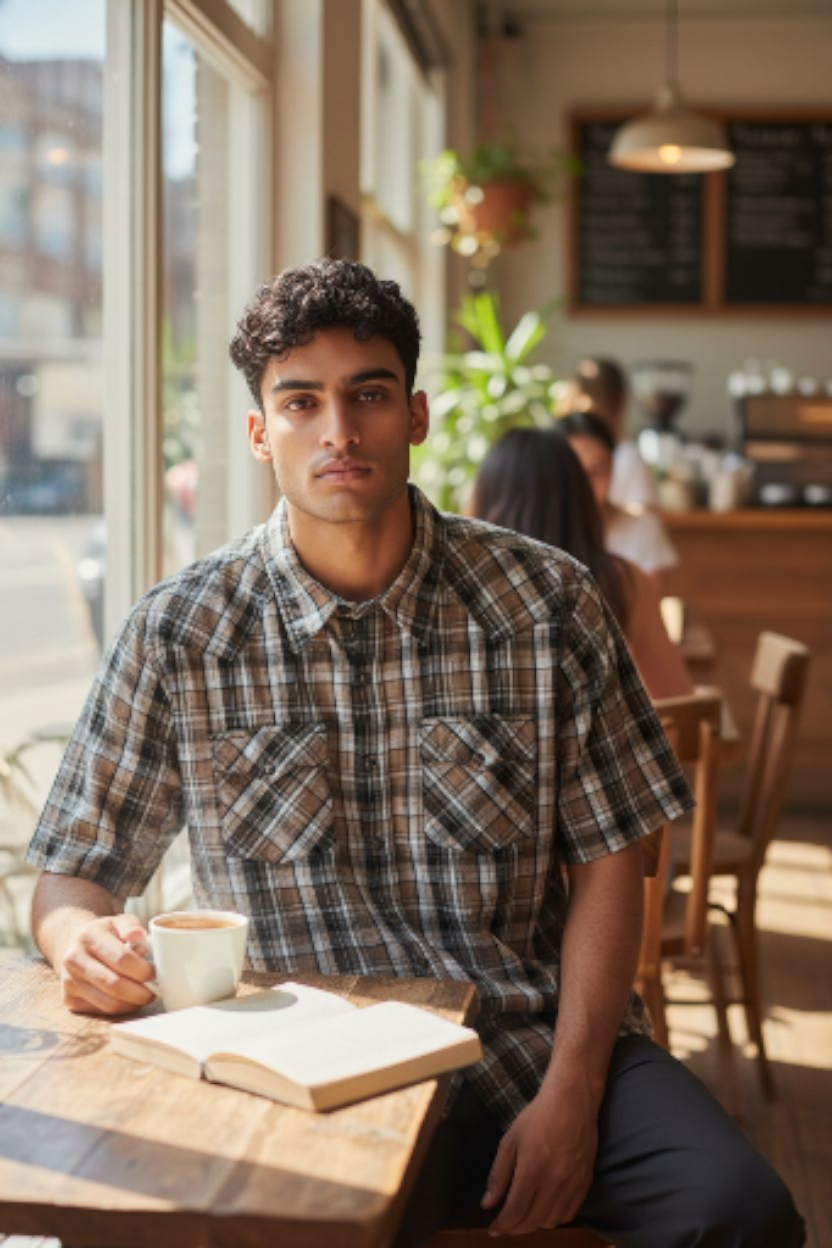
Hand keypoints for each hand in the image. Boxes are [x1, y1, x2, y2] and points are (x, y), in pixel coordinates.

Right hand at [60, 914, 156, 1015]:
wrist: (74, 944)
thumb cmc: (103, 933)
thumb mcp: (117, 921)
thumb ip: (130, 925)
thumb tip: (139, 935)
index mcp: (88, 936)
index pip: (121, 959)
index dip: (143, 970)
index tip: (155, 973)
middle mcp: (74, 960)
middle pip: (115, 985)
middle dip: (140, 992)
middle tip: (153, 991)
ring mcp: (69, 981)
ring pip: (108, 1004)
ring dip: (132, 1003)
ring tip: (144, 996)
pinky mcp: (69, 999)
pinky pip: (101, 1011)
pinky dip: (120, 1009)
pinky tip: (128, 999)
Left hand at [481, 1075, 598, 1235]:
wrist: (572, 1101)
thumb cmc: (537, 1117)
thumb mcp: (510, 1140)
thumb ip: (498, 1175)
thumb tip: (488, 1204)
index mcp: (532, 1168)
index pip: (515, 1210)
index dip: (502, 1225)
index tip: (493, 1229)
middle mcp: (554, 1180)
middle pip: (532, 1220)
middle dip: (515, 1228)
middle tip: (505, 1224)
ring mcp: (572, 1183)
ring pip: (551, 1221)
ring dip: (534, 1224)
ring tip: (524, 1215)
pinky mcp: (585, 1182)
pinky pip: (569, 1213)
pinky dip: (555, 1218)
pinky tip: (545, 1209)